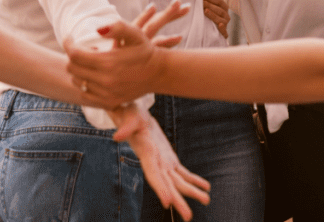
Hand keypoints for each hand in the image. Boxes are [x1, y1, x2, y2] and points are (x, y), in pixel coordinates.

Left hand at [64, 2, 188, 104]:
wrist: (158, 73)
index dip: (68, 44)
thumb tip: (97, 30)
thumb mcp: (135, 33)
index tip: (70, 38)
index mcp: (108, 62)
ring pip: (77, 81)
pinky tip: (95, 75)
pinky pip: (85, 94)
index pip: (74, 54)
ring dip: (79, 70)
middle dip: (73, 56)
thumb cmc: (144, 50)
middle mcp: (105, 81)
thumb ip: (117, 27)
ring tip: (93, 62)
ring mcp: (106, 94)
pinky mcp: (109, 102)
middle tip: (85, 50)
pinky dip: (85, 84)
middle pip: (72, 68)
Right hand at [109, 104, 209, 219]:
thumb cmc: (130, 113)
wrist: (132, 113)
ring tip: (206, 200)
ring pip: (178, 181)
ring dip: (192, 191)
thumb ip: (126, 127)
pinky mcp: (169, 158)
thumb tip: (117, 137)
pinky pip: (182, 172)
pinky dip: (194, 179)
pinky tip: (205, 187)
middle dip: (178, 200)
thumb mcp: (129, 116)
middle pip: (167, 184)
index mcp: (146, 154)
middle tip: (188, 216)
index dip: (160, 188)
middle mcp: (154, 162)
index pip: (153, 175)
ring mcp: (163, 162)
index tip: (168, 204)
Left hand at [202, 0, 229, 38]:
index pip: (218, 0)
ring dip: (213, 15)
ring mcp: (225, 24)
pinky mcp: (223, 33)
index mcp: (224, 7)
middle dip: (209, 5)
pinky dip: (222, 29)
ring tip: (205, 11)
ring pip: (221, 19)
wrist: (210, 32)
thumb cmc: (210, 14)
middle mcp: (226, 15)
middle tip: (201, 2)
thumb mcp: (210, 5)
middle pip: (219, 9)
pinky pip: (225, 32)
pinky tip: (219, 25)